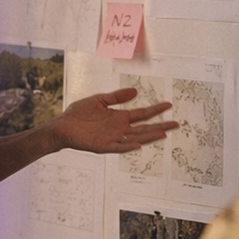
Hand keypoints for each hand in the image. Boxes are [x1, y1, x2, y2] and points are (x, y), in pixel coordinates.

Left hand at [52, 86, 177, 154]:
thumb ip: (116, 97)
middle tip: (176, 124)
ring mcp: (112, 138)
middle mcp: (119, 129)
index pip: (142, 114)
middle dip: (160, 126)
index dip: (155, 110)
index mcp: (119, 117)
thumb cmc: (78, 114)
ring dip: (149, 137)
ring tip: (164, 133)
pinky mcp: (102, 146)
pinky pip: (118, 147)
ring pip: (135, 138)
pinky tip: (138, 144)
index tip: (168, 105)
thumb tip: (135, 91)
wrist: (62, 126)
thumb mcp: (99, 100)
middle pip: (144, 128)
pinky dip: (128, 147)